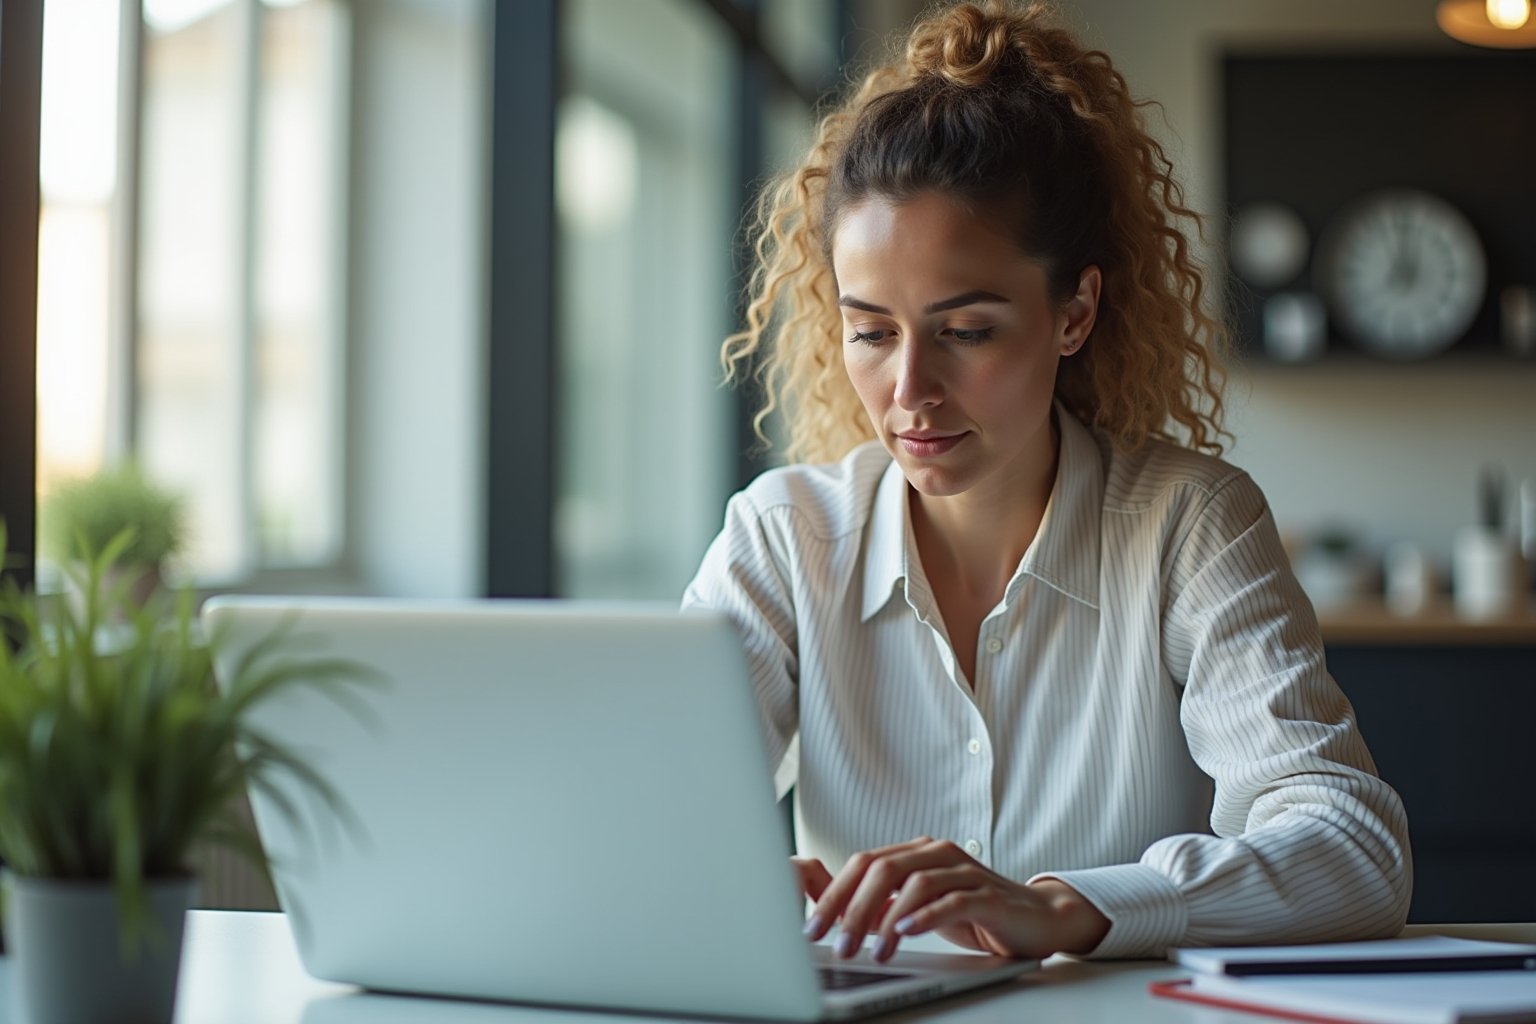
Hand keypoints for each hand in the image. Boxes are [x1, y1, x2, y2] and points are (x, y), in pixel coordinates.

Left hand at [796, 838, 1108, 961]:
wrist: (1035, 919)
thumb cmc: (970, 912)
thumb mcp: (913, 908)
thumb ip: (874, 903)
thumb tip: (821, 899)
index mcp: (916, 852)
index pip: (863, 863)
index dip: (832, 894)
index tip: (811, 928)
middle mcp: (937, 853)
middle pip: (882, 868)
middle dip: (852, 907)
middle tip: (837, 944)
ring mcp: (965, 871)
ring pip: (914, 883)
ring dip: (887, 920)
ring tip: (873, 951)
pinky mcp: (989, 895)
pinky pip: (952, 899)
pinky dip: (925, 916)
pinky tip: (906, 933)